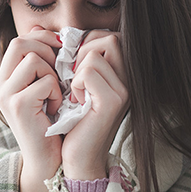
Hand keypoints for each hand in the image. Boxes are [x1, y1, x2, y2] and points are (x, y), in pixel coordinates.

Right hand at [0, 26, 62, 191]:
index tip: (61, 49)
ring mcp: (6, 95)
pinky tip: (55, 108)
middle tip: (60, 71)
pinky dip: (57, 92)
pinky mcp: (18, 106)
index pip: (19, 40)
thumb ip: (41, 62)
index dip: (43, 39)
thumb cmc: (51, 122)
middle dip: (48, 51)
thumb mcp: (44, 88)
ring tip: (55, 94)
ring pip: (34, 59)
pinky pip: (45, 81)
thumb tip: (44, 31)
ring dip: (53, 75)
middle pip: (21, 43)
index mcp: (4, 79)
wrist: (47, 159)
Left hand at [62, 30, 128, 179]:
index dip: (88, 43)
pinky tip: (77, 101)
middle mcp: (130, 80)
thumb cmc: (74, 121)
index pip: (110, 36)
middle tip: (73, 76)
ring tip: (76, 92)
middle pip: (109, 38)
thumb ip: (79, 60)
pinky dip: (75, 84)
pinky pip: (88, 72)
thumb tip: (60, 34)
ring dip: (77, 71)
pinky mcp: (113, 101)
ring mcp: (124, 90)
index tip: (74, 66)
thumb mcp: (79, 85)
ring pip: (95, 54)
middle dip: (83, 51)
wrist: (78, 157)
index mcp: (123, 74)